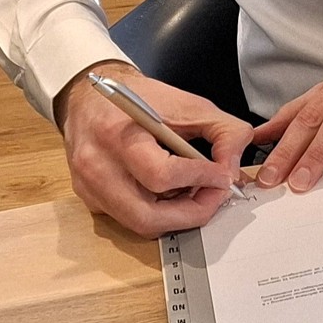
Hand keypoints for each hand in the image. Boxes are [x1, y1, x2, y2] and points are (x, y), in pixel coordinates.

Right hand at [55, 62, 254, 238]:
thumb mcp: (190, 104)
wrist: (90, 97)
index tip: (223, 175)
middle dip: (192, 213)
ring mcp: (89, 188)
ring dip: (177, 216)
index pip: (160, 175)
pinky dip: (158, 212)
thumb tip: (233, 170)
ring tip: (197, 193)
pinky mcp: (90, 199)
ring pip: (140, 224)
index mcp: (118, 135)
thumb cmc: (139, 98)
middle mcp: (97, 167)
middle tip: (216, 196)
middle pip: (147, 216)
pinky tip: (172, 192)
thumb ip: (224, 133)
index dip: (200, 179)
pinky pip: (129, 219)